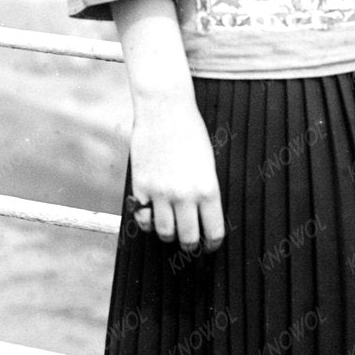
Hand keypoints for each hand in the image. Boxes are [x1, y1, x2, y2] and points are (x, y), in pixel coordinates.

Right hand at [127, 88, 225, 254]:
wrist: (165, 108)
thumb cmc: (190, 132)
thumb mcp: (207, 163)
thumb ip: (204, 191)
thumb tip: (201, 217)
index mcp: (208, 188)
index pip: (213, 232)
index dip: (212, 244)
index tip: (209, 245)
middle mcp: (185, 195)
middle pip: (188, 238)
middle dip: (190, 244)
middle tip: (189, 243)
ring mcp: (161, 192)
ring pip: (165, 233)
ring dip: (169, 235)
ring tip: (171, 231)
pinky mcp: (141, 186)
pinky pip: (143, 218)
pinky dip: (147, 222)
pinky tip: (151, 216)